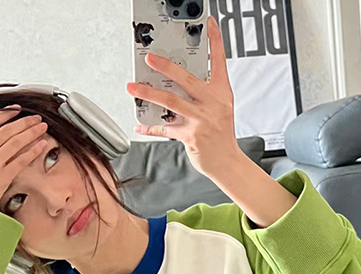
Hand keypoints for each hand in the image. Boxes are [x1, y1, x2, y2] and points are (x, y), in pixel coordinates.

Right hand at [0, 108, 48, 210]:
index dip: (5, 114)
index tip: (16, 111)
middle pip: (6, 131)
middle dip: (24, 122)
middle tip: (35, 118)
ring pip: (15, 142)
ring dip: (31, 132)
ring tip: (41, 127)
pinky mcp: (3, 177)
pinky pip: (20, 160)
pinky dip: (33, 151)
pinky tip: (41, 145)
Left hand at [125, 15, 241, 177]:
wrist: (227, 162)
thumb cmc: (221, 135)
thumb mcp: (219, 109)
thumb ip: (202, 93)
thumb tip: (176, 81)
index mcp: (221, 94)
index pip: (219, 62)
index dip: (215, 42)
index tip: (209, 24)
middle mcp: (212, 104)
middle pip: (186, 79)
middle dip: (165, 67)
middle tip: (149, 58)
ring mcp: (201, 120)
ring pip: (170, 102)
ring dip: (148, 93)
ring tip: (133, 87)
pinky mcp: (191, 136)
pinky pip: (165, 129)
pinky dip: (150, 127)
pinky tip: (140, 124)